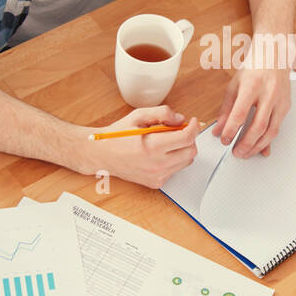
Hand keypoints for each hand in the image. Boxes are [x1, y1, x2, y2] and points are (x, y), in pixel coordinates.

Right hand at [84, 106, 200, 188]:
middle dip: (190, 138)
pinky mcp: (156, 183)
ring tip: (167, 141)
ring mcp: (157, 176)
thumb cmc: (117, 135)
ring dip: (182, 149)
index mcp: (152, 146)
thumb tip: (180, 119)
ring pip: (186, 162)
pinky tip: (160, 153)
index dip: (194, 127)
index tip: (193, 121)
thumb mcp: (138, 115)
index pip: (186, 138)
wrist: (101, 155)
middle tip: (179, 130)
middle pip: (191, 151)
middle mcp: (157, 164)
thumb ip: (162, 113)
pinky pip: (175, 170)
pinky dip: (174, 160)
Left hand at [212, 60, 290, 157]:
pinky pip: (277, 128)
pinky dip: (268, 140)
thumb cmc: (255, 67)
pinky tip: (261, 147)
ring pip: (271, 131)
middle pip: (258, 126)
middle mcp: (269, 94)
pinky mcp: (286, 106)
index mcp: (252, 86)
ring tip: (246, 153)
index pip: (240, 114)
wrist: (275, 55)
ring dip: (258, 146)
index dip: (231, 130)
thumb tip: (219, 129)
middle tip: (236, 152)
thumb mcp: (234, 85)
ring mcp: (280, 101)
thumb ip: (226, 109)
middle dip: (246, 144)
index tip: (224, 139)